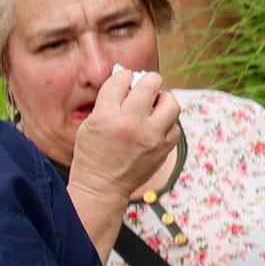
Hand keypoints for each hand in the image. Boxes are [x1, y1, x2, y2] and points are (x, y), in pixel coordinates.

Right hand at [65, 64, 181, 230]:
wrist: (102, 188)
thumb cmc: (92, 156)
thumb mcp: (89, 126)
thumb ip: (107, 103)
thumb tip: (129, 82)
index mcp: (106, 116)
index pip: (121, 79)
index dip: (123, 77)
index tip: (124, 82)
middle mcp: (130, 123)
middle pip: (151, 83)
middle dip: (148, 82)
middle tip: (146, 87)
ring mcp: (151, 136)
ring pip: (171, 102)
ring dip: (163, 100)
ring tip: (155, 106)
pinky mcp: (164, 148)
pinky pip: (175, 125)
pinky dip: (167, 123)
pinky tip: (156, 127)